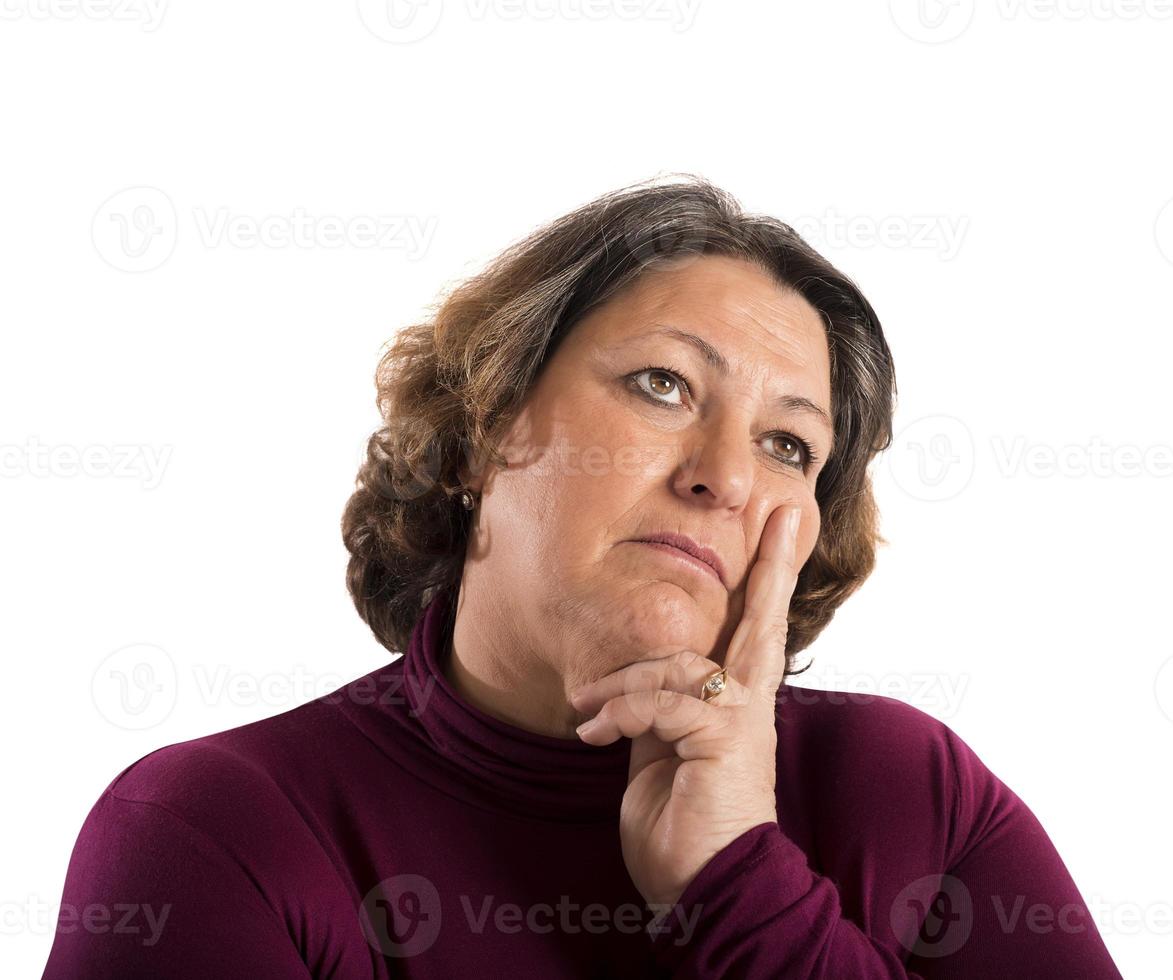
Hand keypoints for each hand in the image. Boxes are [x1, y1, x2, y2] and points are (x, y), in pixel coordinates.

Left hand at [568, 504, 803, 912]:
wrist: (703, 886)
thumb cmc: (681, 827)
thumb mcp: (660, 756)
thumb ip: (659, 711)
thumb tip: (637, 686)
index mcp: (736, 704)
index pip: (752, 632)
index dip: (766, 583)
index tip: (778, 533)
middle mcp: (748, 703)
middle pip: (760, 620)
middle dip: (769, 566)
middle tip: (782, 513)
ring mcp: (741, 717)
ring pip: (674, 663)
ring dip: (619, 683)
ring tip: (586, 713)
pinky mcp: (722, 734)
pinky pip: (660, 700)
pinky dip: (619, 711)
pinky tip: (595, 734)